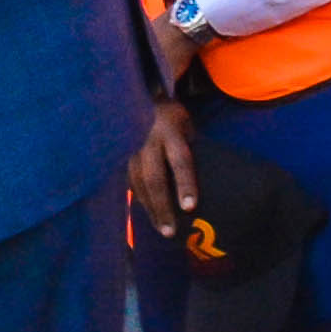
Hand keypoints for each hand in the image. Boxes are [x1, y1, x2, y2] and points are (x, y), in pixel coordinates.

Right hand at [128, 99, 203, 241]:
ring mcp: (132, 149)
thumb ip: (190, 149)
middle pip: (154, 178)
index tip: (189, 207)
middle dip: (162, 206)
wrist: (143, 100)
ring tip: (161, 229)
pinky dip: (140, 200)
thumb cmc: (174, 120)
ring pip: (138, 183)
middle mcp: (148, 140)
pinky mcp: (122, 156)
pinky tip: (149, 215)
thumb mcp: (187, 127)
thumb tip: (208, 184)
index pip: (179, 160)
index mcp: (170, 131)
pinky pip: (130, 182)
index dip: (184, 185)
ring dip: (149, 209)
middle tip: (170, 231)